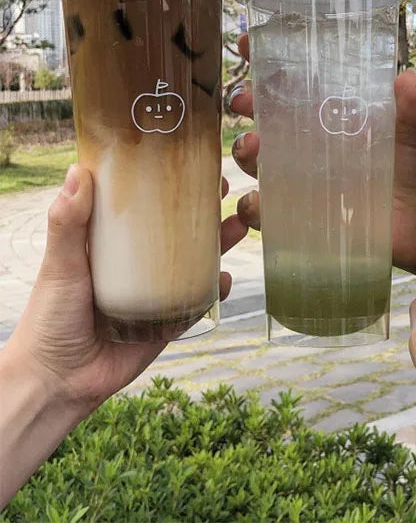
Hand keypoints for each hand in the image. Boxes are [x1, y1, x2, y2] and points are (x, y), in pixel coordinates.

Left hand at [3, 165, 246, 413]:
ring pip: (195, 261)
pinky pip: (198, 302)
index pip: (144, 204)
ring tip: (239, 226)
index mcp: (111, 244)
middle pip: (178, 229)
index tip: (190, 161)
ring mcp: (155, 292)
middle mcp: (137, 264)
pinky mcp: (167, 322)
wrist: (57, 383)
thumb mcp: (61, 265)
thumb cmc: (49, 320)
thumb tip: (79, 171)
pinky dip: (216, 290)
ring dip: (220, 244)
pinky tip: (226, 280)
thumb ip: (67, 223)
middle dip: (205, 209)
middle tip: (226, 188)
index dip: (168, 182)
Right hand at [228, 33, 415, 278]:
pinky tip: (260, 200)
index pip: (293, 80)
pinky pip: (266, 212)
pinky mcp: (302, 216)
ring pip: (256, 161)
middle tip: (247, 100)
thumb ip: (412, 110)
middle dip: (246, 102)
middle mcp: (311, 142)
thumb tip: (405, 78)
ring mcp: (303, 179)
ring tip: (256, 144)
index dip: (265, 60)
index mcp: (333, 112)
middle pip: (264, 116)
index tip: (246, 42)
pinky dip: (254, 206)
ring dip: (245, 150)